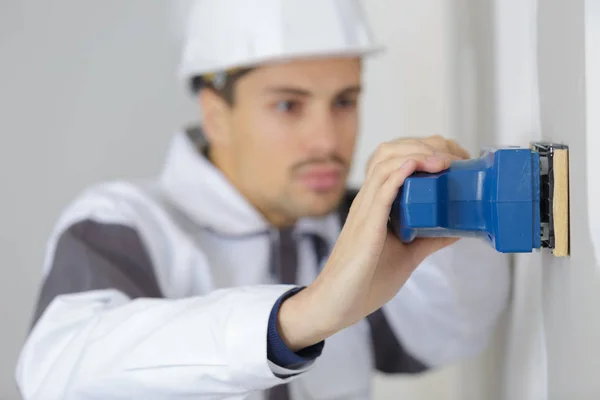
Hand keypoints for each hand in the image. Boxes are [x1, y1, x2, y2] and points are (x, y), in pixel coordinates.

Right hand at [278, 135, 470, 349]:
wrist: (338, 304)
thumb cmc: (366, 281)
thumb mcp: (408, 255)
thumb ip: (429, 239)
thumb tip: (458, 228)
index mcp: (376, 203)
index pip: (396, 158)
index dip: (425, 149)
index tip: (455, 159)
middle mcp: (368, 200)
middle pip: (390, 151)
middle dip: (425, 144)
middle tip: (455, 156)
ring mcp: (365, 210)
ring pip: (385, 162)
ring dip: (417, 153)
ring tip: (443, 160)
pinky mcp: (366, 225)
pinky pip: (380, 189)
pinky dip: (399, 172)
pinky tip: (416, 165)